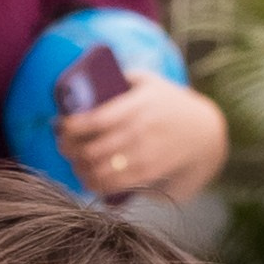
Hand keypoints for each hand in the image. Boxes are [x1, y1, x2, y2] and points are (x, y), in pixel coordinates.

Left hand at [55, 70, 225, 203]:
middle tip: (62, 143)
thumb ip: (120, 78)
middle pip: (92, 149)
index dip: (73, 126)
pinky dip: (92, 183)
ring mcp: (143, 156)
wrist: (202, 132)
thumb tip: (85, 81)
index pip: (97, 119)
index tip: (61, 124)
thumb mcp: (149, 81)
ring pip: (98, 171)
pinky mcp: (146, 175)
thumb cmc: (168, 102)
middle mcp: (140, 132)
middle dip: (69, 148)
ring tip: (73, 160)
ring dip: (78, 168)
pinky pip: (111, 185)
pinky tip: (85, 175)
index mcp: (138, 106)